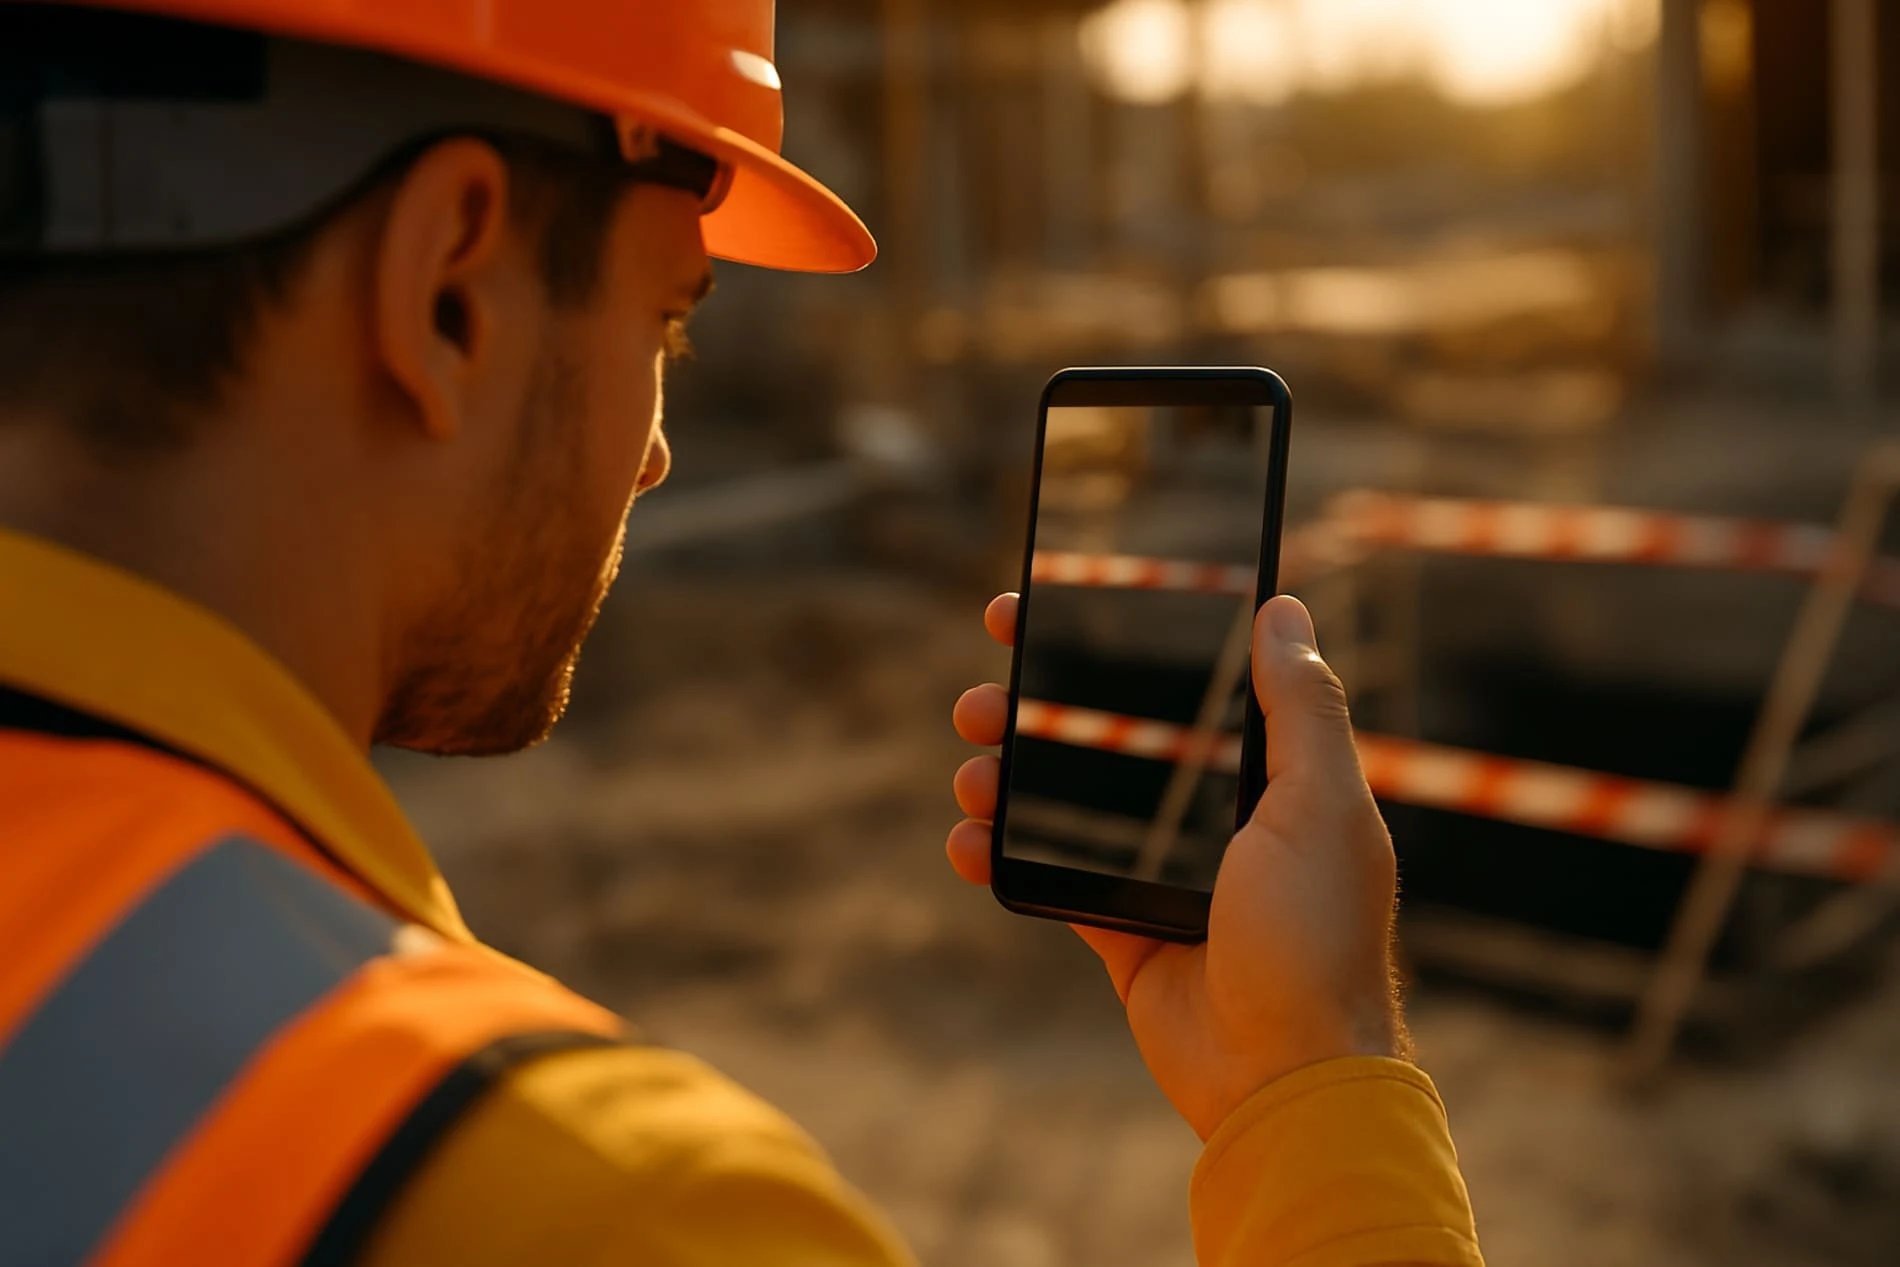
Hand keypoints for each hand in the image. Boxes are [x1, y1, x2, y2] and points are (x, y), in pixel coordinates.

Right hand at [949, 592, 1405, 1140]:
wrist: (1285, 1077)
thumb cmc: (1317, 937)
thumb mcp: (1323, 804)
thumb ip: (1302, 708)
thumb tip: (1283, 609)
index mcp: (1266, 779)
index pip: (1183, 687)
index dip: (1118, 641)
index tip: (1051, 606)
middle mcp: (1211, 818)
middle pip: (1107, 740)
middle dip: (1038, 708)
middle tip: (984, 691)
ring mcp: (1160, 875)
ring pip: (1064, 804)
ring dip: (1007, 776)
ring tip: (971, 763)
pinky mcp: (1120, 930)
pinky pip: (1046, 878)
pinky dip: (999, 854)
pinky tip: (965, 836)